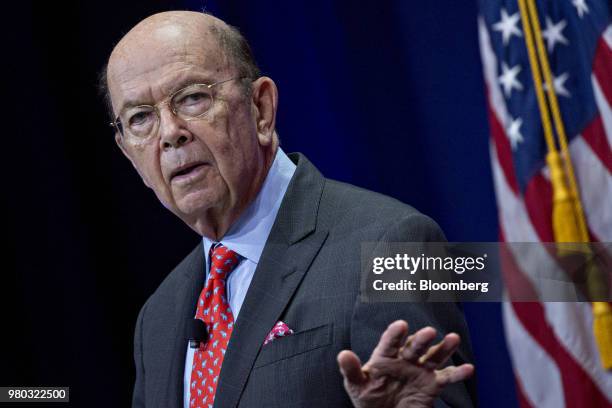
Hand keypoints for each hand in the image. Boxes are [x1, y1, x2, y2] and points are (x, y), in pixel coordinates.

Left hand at [337, 320, 473, 407]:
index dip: (395, 334)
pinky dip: (458, 373)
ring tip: (453, 339)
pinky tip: (468, 368)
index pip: (390, 342)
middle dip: (422, 339)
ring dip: (444, 348)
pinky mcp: (432, 384)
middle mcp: (404, 359)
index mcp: (384, 357)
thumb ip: (351, 370)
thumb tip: (343, 354)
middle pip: (414, 347)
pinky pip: (446, 378)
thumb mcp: (356, 386)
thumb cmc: (368, 399)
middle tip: (429, 332)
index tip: (401, 325)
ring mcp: (419, 370)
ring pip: (433, 356)